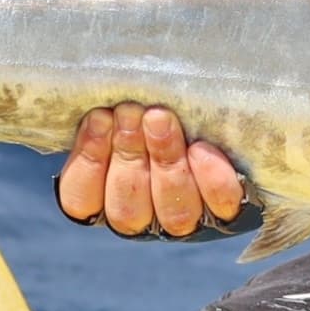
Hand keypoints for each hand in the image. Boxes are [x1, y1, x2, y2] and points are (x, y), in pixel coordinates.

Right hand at [57, 104, 244, 237]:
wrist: (222, 115)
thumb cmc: (155, 107)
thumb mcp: (125, 109)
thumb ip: (109, 112)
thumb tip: (89, 91)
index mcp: (107, 199)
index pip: (81, 200)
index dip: (88, 161)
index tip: (99, 117)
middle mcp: (145, 219)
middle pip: (127, 207)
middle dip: (127, 153)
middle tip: (131, 111)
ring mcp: (186, 218)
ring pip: (171, 211)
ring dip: (164, 161)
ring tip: (161, 118)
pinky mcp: (227, 212)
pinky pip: (220, 205)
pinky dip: (210, 179)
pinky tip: (202, 149)